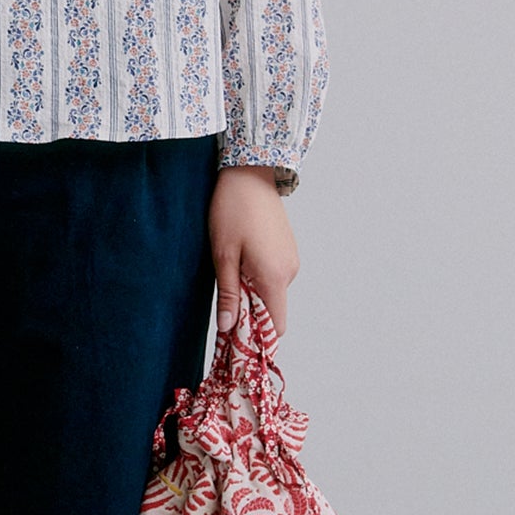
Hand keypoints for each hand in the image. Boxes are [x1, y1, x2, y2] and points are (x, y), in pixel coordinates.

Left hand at [207, 168, 299, 340]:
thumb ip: (229, 293)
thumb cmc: (232, 211)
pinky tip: (240, 261)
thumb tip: (228, 328)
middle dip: (250, 314)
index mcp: (275, 277)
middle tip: (224, 304)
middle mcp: (289, 272)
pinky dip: (258, 279)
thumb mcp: (223, 255)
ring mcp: (291, 260)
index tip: (236, 339)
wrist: (249, 175)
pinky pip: (273, 277)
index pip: (276, 326)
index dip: (258, 337)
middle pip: (272, 311)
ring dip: (252, 293)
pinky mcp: (287, 250)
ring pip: (271, 293)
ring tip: (230, 272)